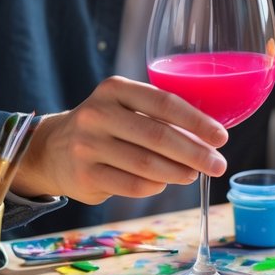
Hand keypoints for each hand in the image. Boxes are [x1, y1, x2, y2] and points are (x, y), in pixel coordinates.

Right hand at [10, 75, 228, 201]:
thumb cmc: (106, 125)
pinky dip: (155, 186)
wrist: (52, 148)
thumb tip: (208, 137)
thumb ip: (158, 115)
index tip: (222, 137)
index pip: (165, 103)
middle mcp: (98, 114)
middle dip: (195, 153)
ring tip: (194, 174)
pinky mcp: (84, 176)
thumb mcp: (124, 106)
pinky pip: (132, 185)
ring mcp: (87, 146)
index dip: (197, 121)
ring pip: (147, 165)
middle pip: (158, 137)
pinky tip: (164, 182)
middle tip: (218, 165)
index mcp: (114, 89)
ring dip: (178, 172)